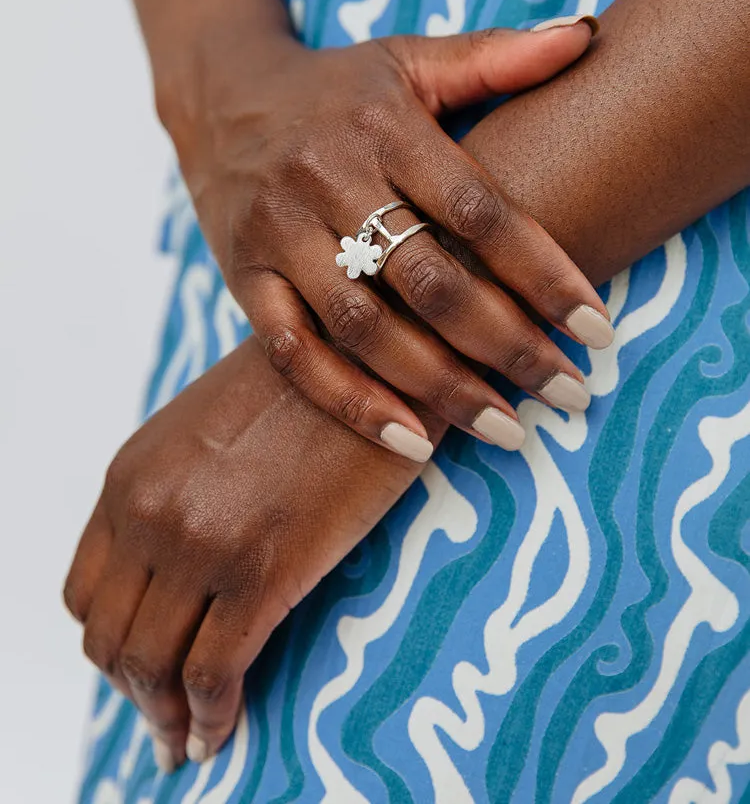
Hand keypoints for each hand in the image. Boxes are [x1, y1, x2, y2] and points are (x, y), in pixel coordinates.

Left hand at [63, 336, 443, 770]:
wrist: (370, 350)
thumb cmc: (305, 386)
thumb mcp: (210, 428)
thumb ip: (176, 491)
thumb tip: (179, 565)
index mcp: (130, 476)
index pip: (86, 590)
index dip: (110, 642)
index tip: (139, 669)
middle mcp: (149, 511)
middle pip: (110, 639)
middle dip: (133, 692)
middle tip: (164, 723)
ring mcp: (200, 542)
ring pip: (153, 666)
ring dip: (168, 717)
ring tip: (190, 740)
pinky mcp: (261, 571)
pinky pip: (214, 674)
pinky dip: (212, 718)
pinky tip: (225, 731)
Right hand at [163, 20, 612, 458]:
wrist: (220, 98)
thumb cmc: (335, 87)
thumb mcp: (409, 59)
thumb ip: (495, 55)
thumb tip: (588, 36)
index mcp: (383, 126)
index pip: (478, 211)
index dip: (542, 274)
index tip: (595, 331)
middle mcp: (328, 180)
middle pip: (429, 281)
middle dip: (506, 346)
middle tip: (568, 395)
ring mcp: (279, 235)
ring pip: (366, 328)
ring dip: (440, 387)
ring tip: (508, 430)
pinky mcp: (243, 279)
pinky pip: (293, 352)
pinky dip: (351, 401)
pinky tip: (411, 441)